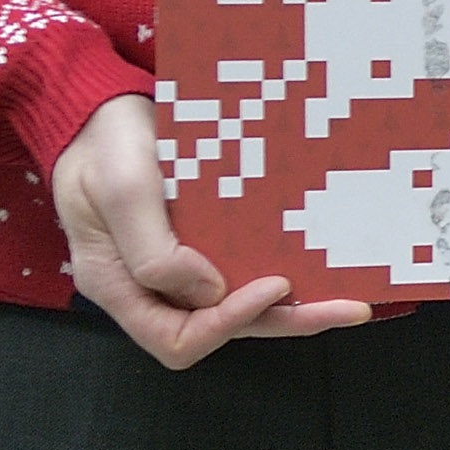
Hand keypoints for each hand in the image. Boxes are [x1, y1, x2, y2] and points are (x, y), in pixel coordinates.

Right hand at [52, 91, 366, 368]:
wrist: (100, 112)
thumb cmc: (103, 146)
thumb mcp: (121, 189)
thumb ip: (153, 250)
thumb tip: (211, 292)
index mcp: (118, 286)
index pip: (176, 338)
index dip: (227, 322)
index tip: (273, 284)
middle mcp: (149, 289)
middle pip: (219, 329)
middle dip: (284, 321)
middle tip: (347, 307)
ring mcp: (176, 270)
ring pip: (238, 307)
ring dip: (292, 307)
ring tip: (349, 300)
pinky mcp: (199, 247)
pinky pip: (241, 273)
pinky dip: (281, 277)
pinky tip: (320, 265)